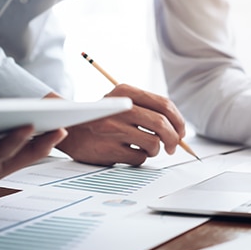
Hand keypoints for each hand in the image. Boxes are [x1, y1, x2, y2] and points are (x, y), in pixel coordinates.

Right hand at [51, 84, 186, 165]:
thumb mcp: (121, 102)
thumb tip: (179, 129)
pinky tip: (129, 152)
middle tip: (173, 147)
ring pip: (154, 144)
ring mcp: (113, 129)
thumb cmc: (103, 118)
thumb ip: (148, 109)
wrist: (70, 130)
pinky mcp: (109, 149)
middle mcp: (120, 108)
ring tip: (146, 148)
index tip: (181, 131)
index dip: (178, 120)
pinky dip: (140, 158)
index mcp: (125, 92)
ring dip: (155, 150)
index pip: (164, 104)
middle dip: (174, 139)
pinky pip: (139, 158)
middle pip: (162, 125)